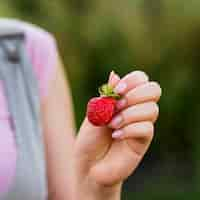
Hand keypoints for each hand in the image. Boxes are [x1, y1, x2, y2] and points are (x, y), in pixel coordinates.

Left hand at [73, 71, 160, 199]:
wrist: (88, 164)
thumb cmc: (90, 138)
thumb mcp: (95, 113)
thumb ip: (107, 96)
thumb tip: (114, 74)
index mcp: (125, 99)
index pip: (141, 79)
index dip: (132, 80)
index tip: (116, 90)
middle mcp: (136, 110)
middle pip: (154, 90)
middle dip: (135, 95)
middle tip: (117, 105)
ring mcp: (141, 125)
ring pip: (151, 109)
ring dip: (129, 114)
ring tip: (111, 124)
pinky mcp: (142, 141)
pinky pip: (146, 129)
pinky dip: (129, 129)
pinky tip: (116, 135)